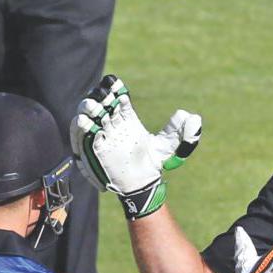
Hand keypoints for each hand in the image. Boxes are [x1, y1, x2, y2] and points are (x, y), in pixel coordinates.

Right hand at [69, 75, 201, 219]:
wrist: (141, 185)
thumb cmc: (153, 165)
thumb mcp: (169, 148)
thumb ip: (181, 132)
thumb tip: (192, 117)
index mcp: (127, 117)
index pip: (116, 95)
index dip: (113, 88)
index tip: (118, 88)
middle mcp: (112, 123)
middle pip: (98, 101)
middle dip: (99, 96)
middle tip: (105, 99)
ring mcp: (100, 134)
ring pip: (85, 114)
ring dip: (86, 109)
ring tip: (94, 110)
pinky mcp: (92, 148)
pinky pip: (79, 135)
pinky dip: (80, 127)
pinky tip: (88, 125)